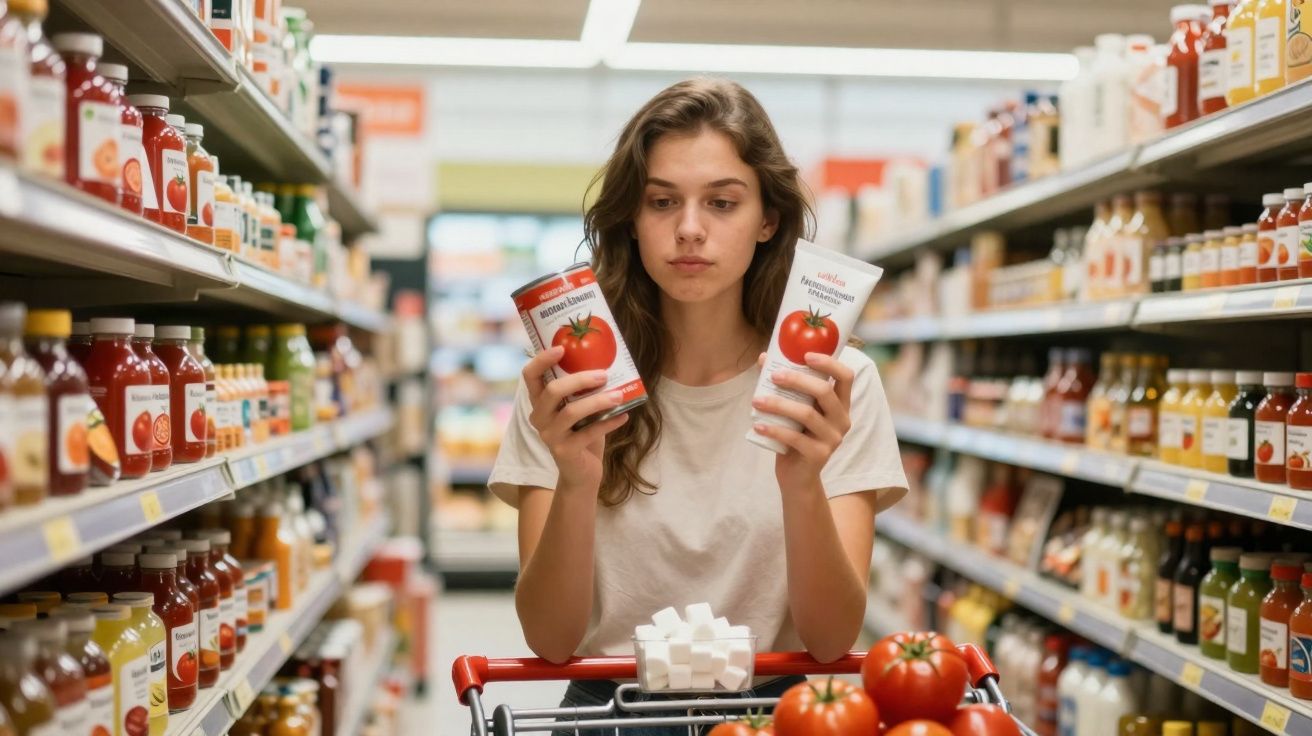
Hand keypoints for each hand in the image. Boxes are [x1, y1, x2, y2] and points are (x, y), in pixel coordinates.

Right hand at [522, 345, 629, 493]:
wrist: (581, 473)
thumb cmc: (582, 433)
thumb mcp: (579, 408)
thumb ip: (583, 390)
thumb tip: (608, 363)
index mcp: (539, 402)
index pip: (530, 375)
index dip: (542, 359)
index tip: (562, 347)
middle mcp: (539, 417)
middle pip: (553, 390)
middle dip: (580, 379)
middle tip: (604, 374)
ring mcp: (549, 436)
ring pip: (572, 412)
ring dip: (598, 401)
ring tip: (619, 396)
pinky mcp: (564, 451)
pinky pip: (588, 433)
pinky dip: (608, 422)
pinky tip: (624, 416)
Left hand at [751, 352, 854, 491]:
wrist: (798, 478)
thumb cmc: (795, 437)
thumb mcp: (794, 410)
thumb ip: (785, 387)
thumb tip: (763, 358)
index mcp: (840, 405)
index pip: (846, 377)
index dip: (829, 362)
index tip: (806, 354)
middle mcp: (842, 420)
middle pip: (824, 391)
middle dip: (797, 379)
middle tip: (774, 376)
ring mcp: (833, 439)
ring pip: (806, 414)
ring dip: (778, 404)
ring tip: (756, 401)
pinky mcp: (819, 455)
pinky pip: (795, 438)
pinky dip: (774, 430)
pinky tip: (757, 426)